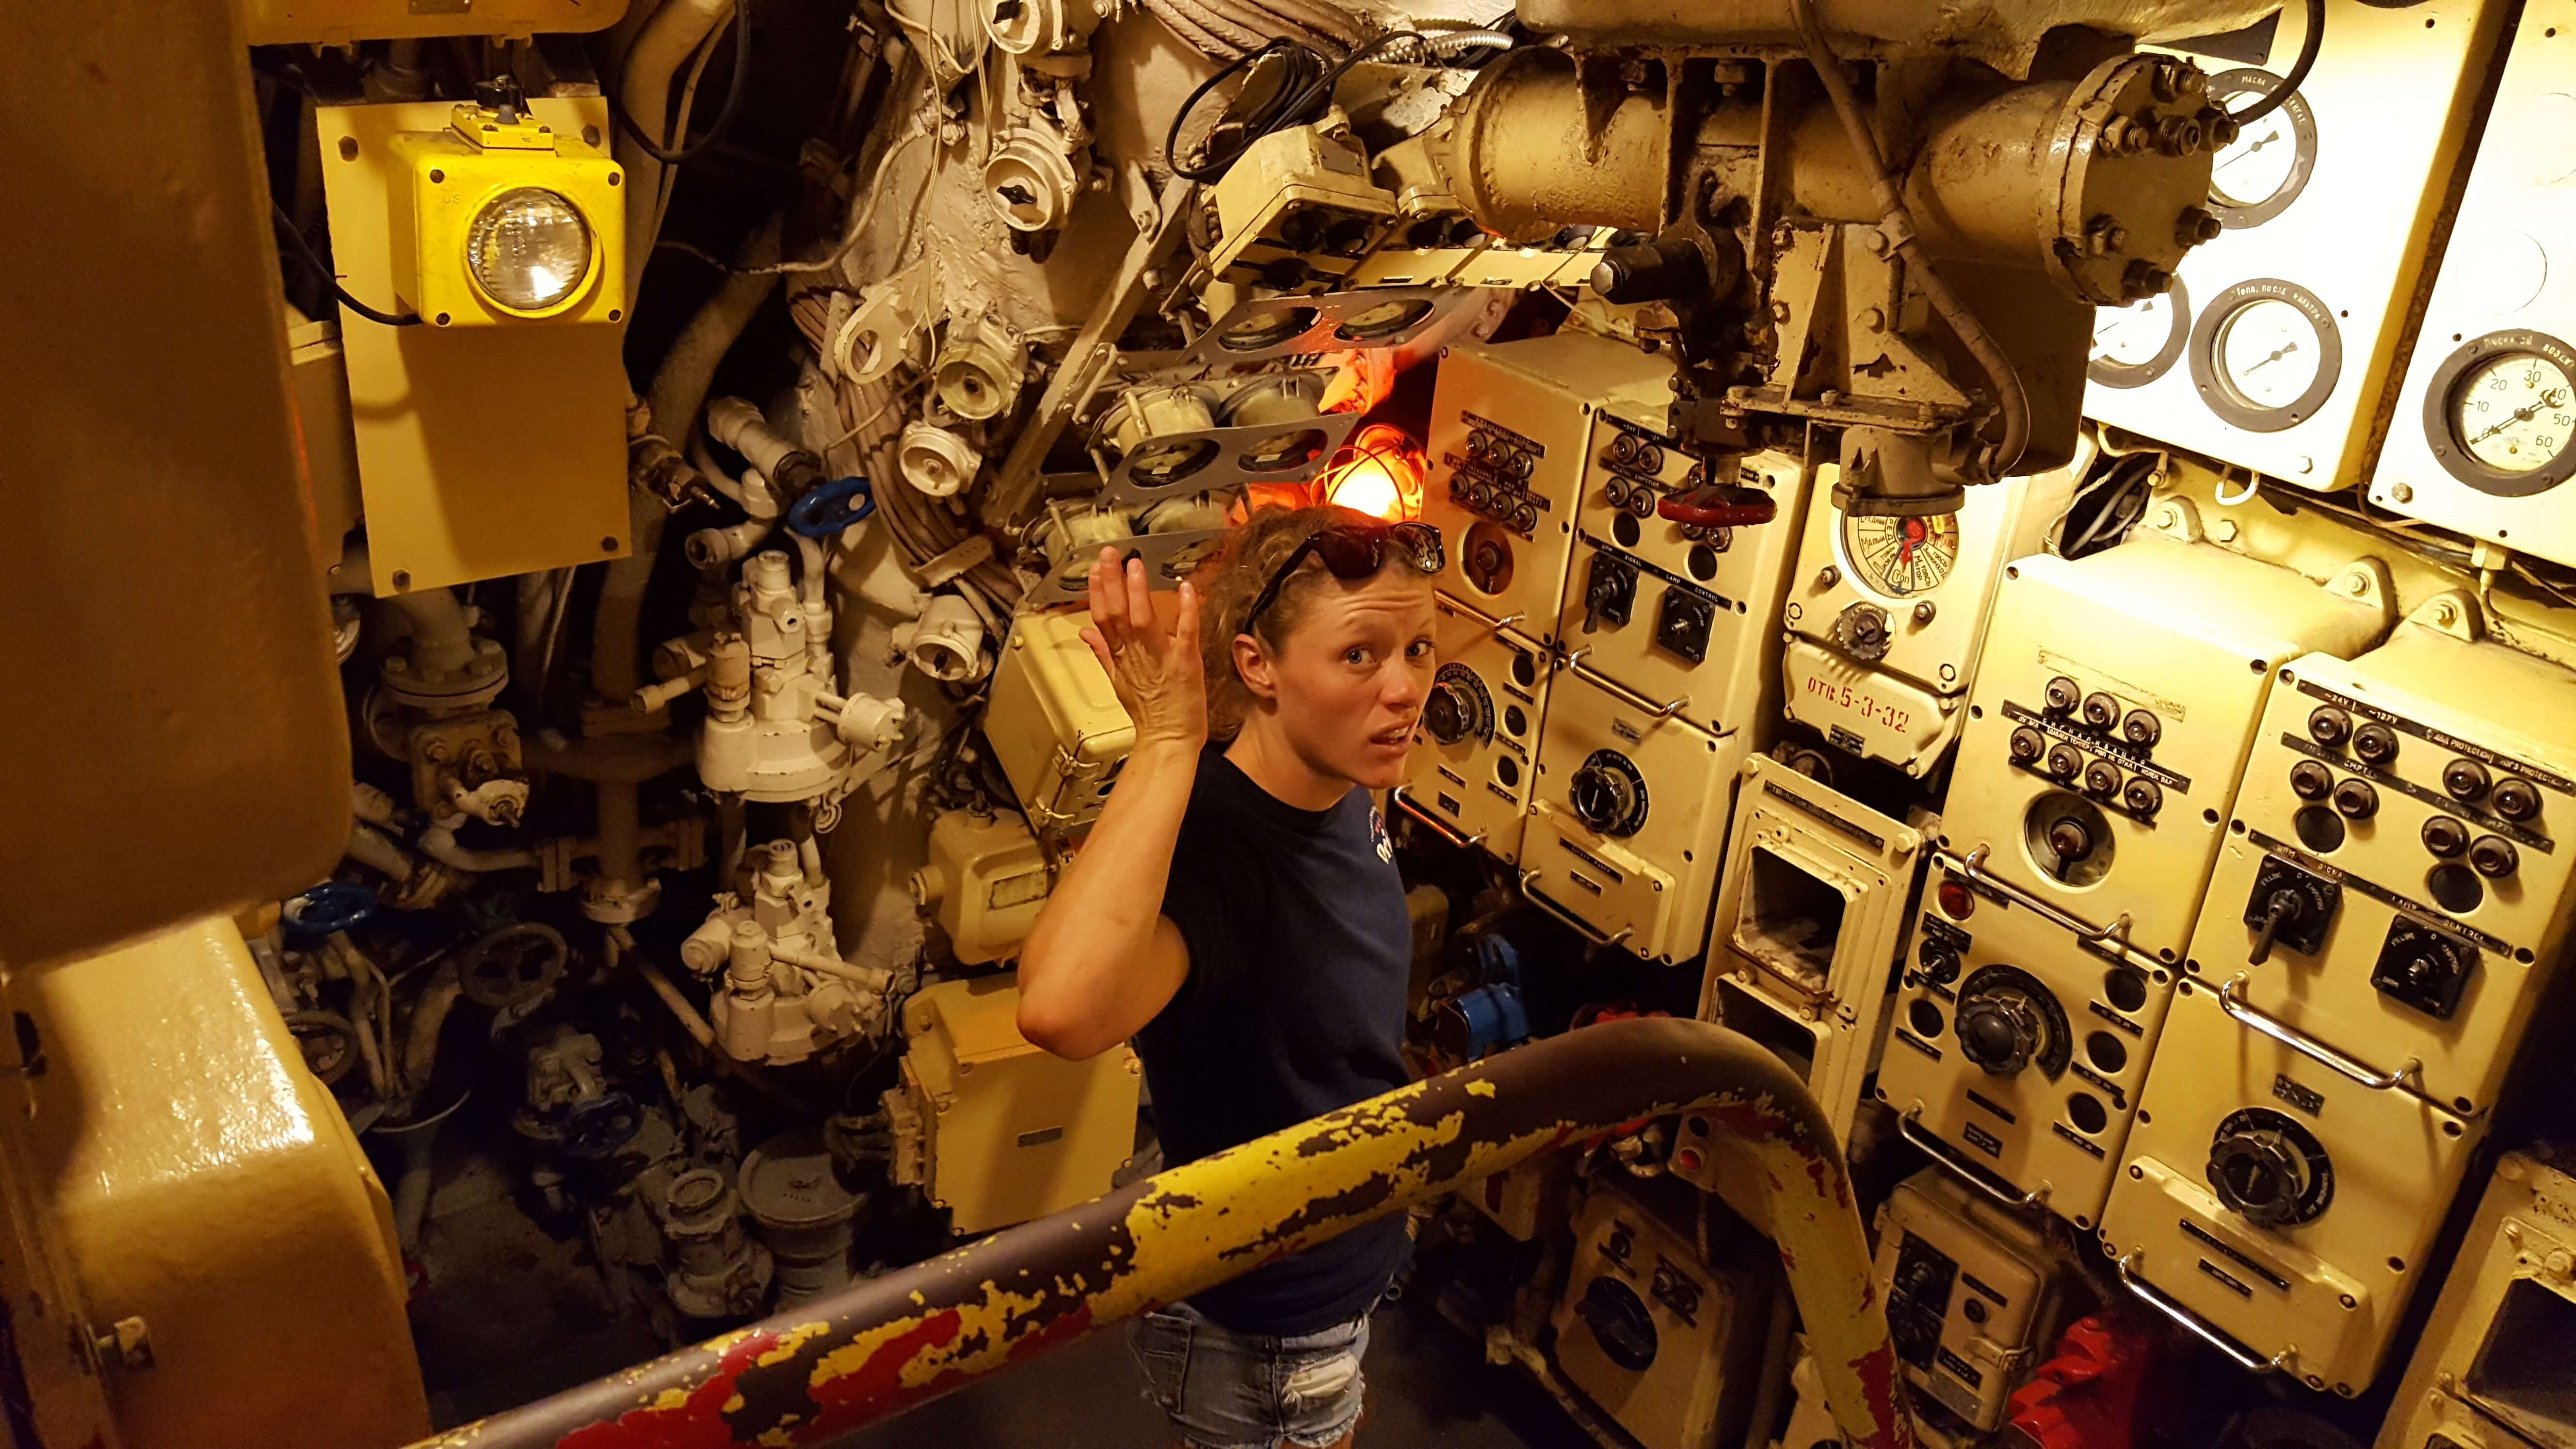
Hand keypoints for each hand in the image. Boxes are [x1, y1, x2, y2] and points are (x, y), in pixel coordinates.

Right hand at [1080, 547, 1206, 750]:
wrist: (1168, 741)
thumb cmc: (1148, 714)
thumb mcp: (1118, 682)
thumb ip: (1103, 652)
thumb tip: (1084, 632)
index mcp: (1120, 657)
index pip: (1102, 618)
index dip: (1097, 592)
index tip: (1094, 569)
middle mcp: (1136, 655)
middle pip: (1117, 613)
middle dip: (1111, 582)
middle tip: (1109, 554)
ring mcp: (1160, 658)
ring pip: (1143, 619)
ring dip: (1138, 591)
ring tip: (1135, 565)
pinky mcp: (1185, 663)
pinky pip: (1185, 632)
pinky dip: (1185, 610)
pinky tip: (1186, 587)